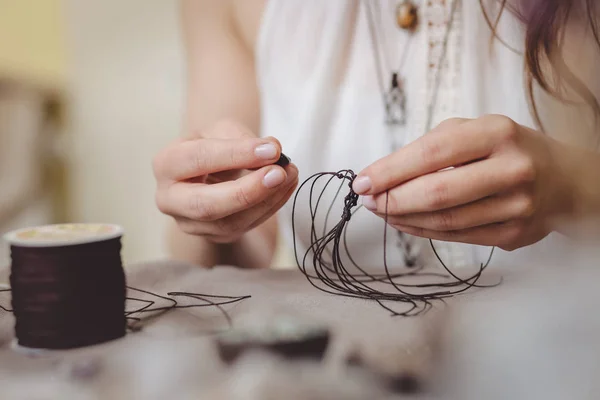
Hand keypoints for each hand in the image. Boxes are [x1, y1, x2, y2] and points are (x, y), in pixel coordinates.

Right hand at [153, 120, 297, 242]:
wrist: (212, 171)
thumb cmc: (214, 145)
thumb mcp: (222, 130)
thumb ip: (243, 137)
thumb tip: (273, 150)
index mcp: (166, 164)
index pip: (198, 159)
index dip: (236, 154)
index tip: (272, 149)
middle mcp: (170, 199)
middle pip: (205, 205)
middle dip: (246, 191)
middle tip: (279, 173)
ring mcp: (191, 224)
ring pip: (229, 222)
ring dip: (266, 200)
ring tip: (290, 175)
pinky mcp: (215, 236)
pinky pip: (245, 227)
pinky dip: (271, 206)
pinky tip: (286, 187)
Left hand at [352, 115, 572, 250]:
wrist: (561, 179)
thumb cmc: (504, 149)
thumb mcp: (475, 130)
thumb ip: (431, 147)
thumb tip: (380, 176)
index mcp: (498, 133)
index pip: (433, 152)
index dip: (391, 170)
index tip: (361, 181)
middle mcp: (512, 169)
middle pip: (437, 193)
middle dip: (392, 199)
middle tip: (368, 201)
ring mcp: (517, 206)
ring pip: (445, 221)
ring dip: (403, 218)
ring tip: (382, 210)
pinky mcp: (514, 235)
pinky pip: (457, 238)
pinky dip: (422, 231)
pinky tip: (405, 222)